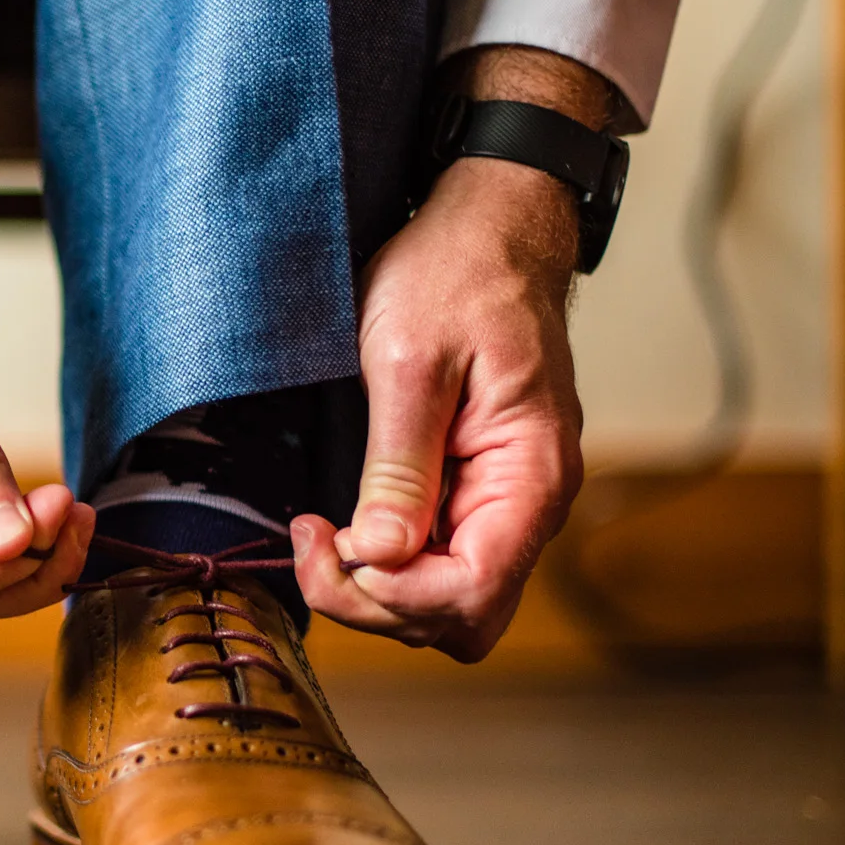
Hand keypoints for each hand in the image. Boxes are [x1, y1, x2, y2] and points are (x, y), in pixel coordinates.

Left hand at [290, 153, 583, 660]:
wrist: (489, 226)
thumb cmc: (456, 273)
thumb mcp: (408, 360)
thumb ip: (399, 464)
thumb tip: (382, 555)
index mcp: (531, 475)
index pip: (470, 594)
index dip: (390, 595)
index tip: (328, 542)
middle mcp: (530, 502)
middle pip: (461, 618)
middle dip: (377, 602)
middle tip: (313, 541)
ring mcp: (506, 501)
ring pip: (447, 602)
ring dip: (379, 587)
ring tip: (324, 530)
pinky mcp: (477, 492)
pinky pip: (439, 562)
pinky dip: (389, 561)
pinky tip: (348, 521)